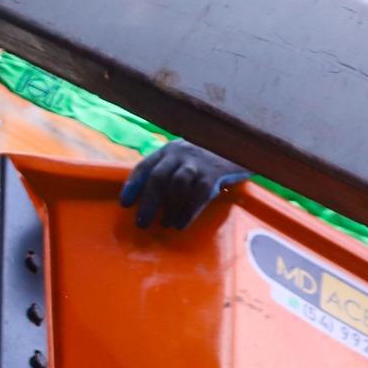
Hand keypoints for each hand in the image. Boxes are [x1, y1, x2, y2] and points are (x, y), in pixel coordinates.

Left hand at [119, 139, 249, 229]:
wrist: (242, 143)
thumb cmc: (208, 158)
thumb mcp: (184, 157)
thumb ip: (168, 171)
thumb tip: (147, 199)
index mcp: (168, 150)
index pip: (144, 167)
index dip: (133, 185)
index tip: (125, 204)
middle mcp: (180, 153)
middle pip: (158, 178)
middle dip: (148, 203)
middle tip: (141, 223)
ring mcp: (199, 162)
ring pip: (177, 185)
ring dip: (169, 208)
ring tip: (165, 224)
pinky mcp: (216, 172)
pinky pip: (199, 194)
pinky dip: (188, 211)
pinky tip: (181, 224)